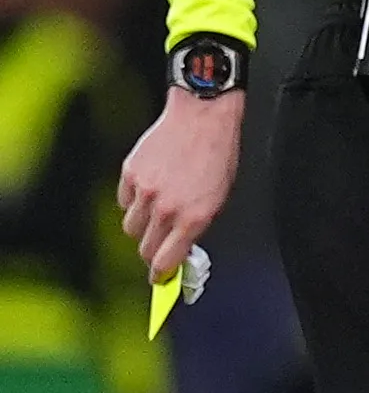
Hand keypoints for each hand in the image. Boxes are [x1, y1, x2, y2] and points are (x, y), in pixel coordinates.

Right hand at [119, 88, 243, 276]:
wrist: (203, 114)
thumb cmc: (218, 152)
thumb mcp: (220, 195)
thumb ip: (197, 225)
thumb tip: (180, 249)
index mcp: (194, 217)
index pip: (165, 262)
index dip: (161, 274)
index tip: (160, 278)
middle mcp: (167, 208)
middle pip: (144, 249)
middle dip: (152, 250)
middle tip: (160, 243)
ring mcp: (146, 192)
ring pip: (131, 227)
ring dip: (142, 223)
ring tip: (159, 205)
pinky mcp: (130, 175)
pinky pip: (124, 201)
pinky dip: (133, 199)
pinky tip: (151, 185)